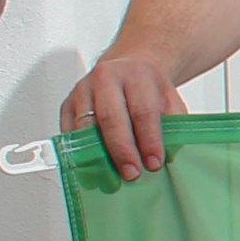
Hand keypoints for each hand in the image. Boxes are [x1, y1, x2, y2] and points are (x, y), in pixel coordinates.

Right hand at [62, 52, 185, 181]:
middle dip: (122, 151)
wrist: (129, 65)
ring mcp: (83, 91)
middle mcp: (106, 79)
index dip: (149, 140)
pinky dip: (80, 152)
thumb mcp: (169, 99)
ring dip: (98, 154)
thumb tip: (171, 155)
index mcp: (136, 75)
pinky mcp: (67, 104)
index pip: (143, 111)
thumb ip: (172, 123)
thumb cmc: (148, 87)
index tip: (154, 163)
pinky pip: (69, 132)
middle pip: (111, 119)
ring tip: (112, 175)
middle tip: (132, 173)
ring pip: (86, 127)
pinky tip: (93, 166)